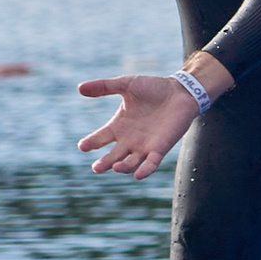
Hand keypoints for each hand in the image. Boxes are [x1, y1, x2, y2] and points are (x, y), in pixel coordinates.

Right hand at [75, 70, 211, 178]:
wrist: (180, 90)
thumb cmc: (153, 87)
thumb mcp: (126, 84)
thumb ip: (104, 86)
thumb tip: (79, 88)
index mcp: (119, 126)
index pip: (100, 138)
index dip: (91, 143)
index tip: (83, 146)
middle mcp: (129, 139)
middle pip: (113, 156)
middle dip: (104, 163)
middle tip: (96, 168)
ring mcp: (144, 146)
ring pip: (130, 163)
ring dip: (122, 167)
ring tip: (114, 167)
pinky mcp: (160, 148)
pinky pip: (151, 164)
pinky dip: (145, 170)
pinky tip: (138, 174)